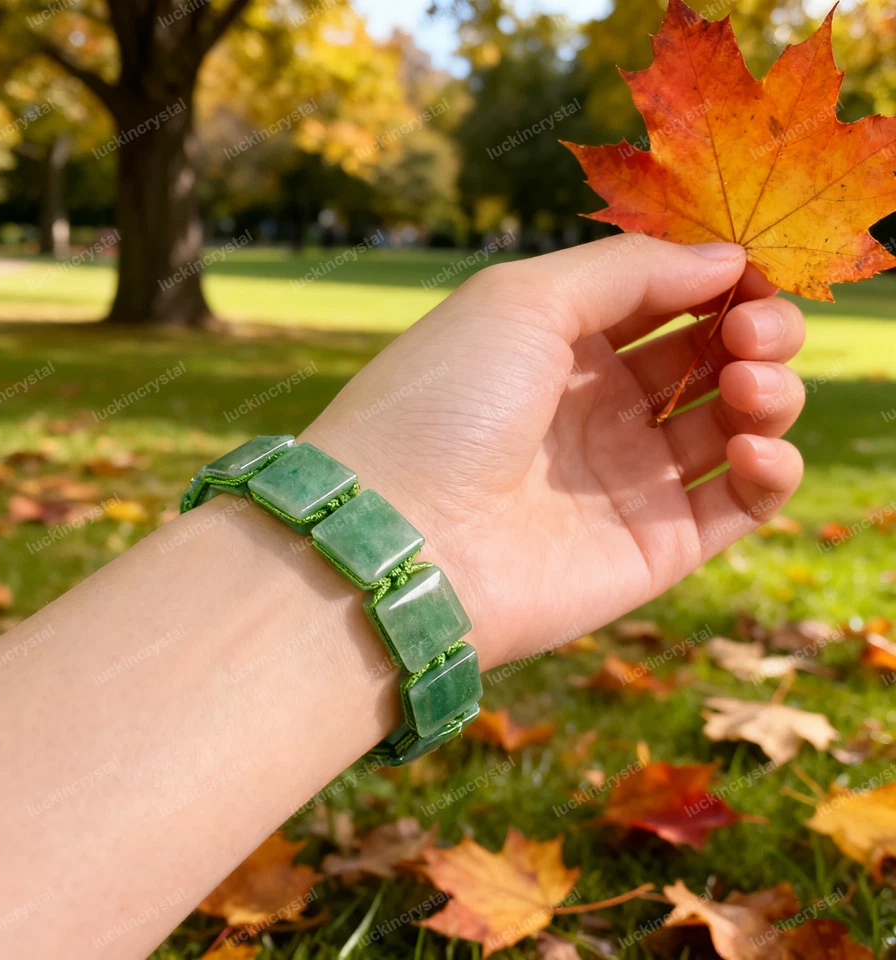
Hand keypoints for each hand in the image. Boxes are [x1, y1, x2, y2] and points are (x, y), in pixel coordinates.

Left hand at [301, 235, 804, 668]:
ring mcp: (627, 478)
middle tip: (754, 330)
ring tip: (749, 384)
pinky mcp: (654, 547)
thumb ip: (629, 270)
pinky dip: (772, 470)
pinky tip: (752, 445)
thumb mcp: (523, 300)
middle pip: (709, 357)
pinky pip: (740, 504)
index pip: (666, 299)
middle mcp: (598, 408)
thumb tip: (726, 257)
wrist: (401, 541)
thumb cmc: (445, 404)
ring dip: (771, 391)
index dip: (717, 278)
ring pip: (737, 425)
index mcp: (561, 345)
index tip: (754, 268)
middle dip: (755, 330)